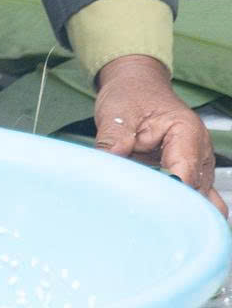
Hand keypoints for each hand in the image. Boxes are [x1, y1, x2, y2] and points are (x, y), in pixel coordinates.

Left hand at [93, 55, 225, 214]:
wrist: (137, 86)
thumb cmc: (131, 95)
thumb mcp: (116, 112)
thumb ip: (113, 138)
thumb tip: (107, 162)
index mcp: (186, 133)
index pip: (185, 172)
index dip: (170, 192)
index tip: (150, 206)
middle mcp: (199, 152)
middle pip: (197, 192)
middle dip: (174, 207)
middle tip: (144, 217)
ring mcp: (198, 165)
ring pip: (200, 200)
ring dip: (179, 211)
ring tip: (151, 221)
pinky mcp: (188, 174)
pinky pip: (195, 198)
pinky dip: (182, 209)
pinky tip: (159, 217)